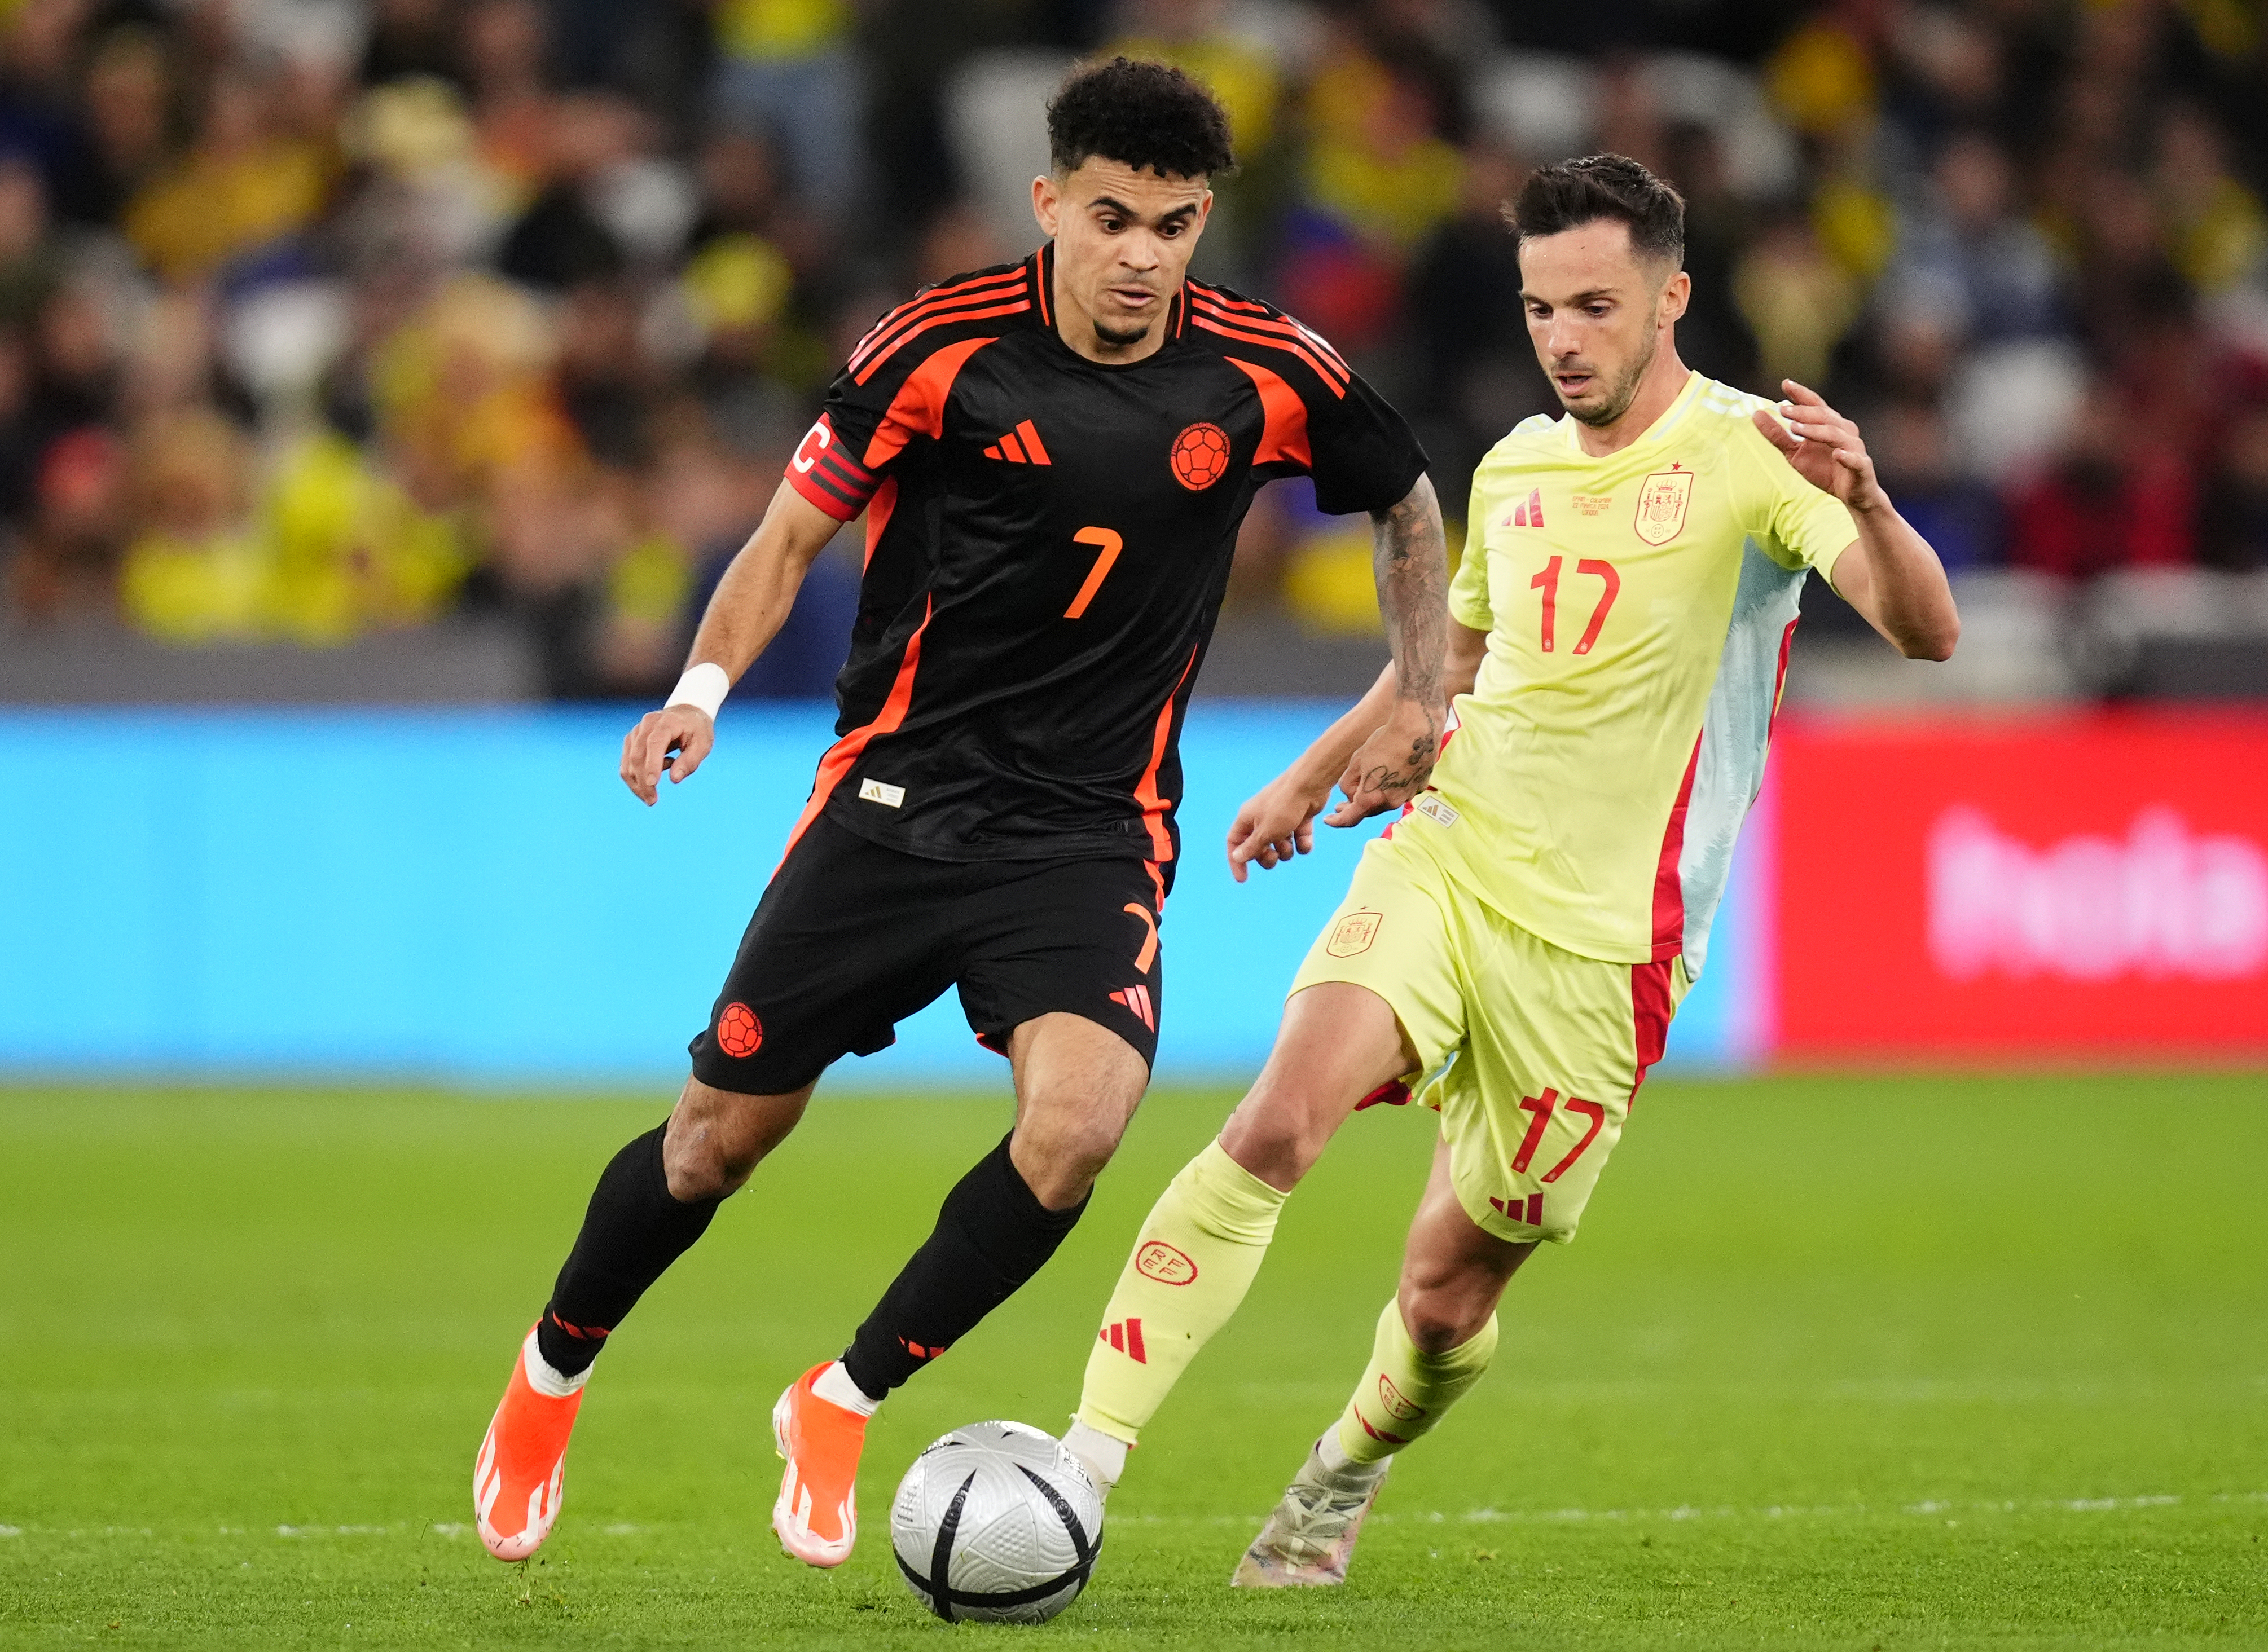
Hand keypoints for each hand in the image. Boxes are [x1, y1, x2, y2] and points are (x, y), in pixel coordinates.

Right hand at [620, 705, 714, 804]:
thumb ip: (690, 761)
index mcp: (667, 722)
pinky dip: (634, 777)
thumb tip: (674, 779)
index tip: (653, 784)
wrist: (686, 714)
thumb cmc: (697, 730)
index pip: (655, 743)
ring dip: (636, 783)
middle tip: (652, 801)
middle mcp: (647, 724)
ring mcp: (636, 731)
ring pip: (628, 761)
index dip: (652, 764)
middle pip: (638, 755)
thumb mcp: (703, 744)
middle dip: (643, 781)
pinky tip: (652, 780)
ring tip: (651, 798)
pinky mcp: (631, 740)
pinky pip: (626, 762)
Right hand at [1226, 771, 1329, 882]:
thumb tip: (1237, 857)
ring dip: (1286, 851)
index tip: (1243, 879)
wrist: (1310, 785)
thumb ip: (1251, 847)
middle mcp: (1261, 819)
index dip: (1236, 861)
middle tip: (1274, 857)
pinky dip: (1302, 843)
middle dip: (1266, 857)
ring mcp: (1281, 819)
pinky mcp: (1298, 818)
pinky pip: (1298, 839)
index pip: (1234, 843)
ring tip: (1290, 844)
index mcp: (1247, 819)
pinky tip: (1305, 841)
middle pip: (1258, 847)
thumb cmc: (1283, 805)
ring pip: (1279, 845)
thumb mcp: (1265, 831)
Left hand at [1325, 695, 1440, 828]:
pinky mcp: (1420, 786)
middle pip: (1369, 810)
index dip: (1337, 821)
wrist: (1417, 727)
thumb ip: (1348, 784)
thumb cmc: (1384, 741)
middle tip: (1340, 805)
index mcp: (1372, 798)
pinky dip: (1392, 788)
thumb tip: (1350, 795)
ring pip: (1386, 802)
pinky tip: (1390, 774)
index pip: (1350, 818)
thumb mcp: (1357, 762)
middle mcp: (1391, 802)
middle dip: (1355, 808)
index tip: (1328, 820)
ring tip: (1366, 785)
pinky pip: (1401, 792)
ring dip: (1374, 797)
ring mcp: (1408, 795)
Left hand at [1754, 380, 1886, 513]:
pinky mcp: (1861, 466)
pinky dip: (1847, 456)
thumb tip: (1756, 414)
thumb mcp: (1794, 453)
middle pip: (1824, 416)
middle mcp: (1843, 431)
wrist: (1850, 494)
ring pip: (1836, 434)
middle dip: (1803, 412)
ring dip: (1816, 430)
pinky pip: (1856, 460)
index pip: (1815, 404)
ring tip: (1795, 428)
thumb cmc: (1824, 469)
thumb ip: (1777, 435)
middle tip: (1783, 410)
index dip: (1801, 394)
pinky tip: (1837, 454)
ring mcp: (1854, 448)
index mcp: (1828, 424)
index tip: (1785, 384)